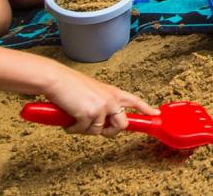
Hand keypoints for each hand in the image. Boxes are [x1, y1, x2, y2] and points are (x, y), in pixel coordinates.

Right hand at [42, 66, 157, 135]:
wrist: (57, 80)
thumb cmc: (71, 85)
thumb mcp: (93, 92)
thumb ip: (102, 104)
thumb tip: (103, 123)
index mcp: (113, 92)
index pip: (134, 100)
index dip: (146, 109)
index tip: (155, 114)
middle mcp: (111, 99)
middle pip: (122, 125)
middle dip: (111, 132)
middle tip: (98, 130)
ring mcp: (102, 107)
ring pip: (99, 131)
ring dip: (85, 129)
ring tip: (75, 118)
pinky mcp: (90, 114)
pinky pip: (84, 131)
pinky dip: (73, 129)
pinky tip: (68, 119)